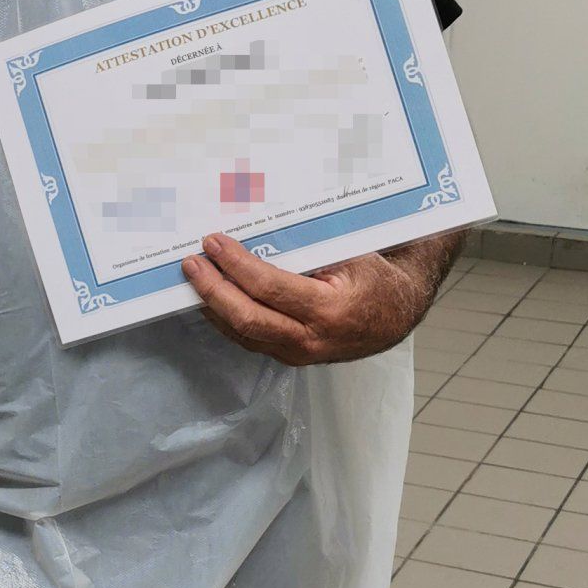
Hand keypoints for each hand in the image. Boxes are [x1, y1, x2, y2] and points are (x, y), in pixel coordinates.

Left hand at [180, 230, 449, 364]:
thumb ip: (306, 250)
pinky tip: (211, 298)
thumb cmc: (373, 279)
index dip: (236, 265)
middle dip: (213, 289)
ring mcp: (298, 354)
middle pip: (247, 318)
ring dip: (213, 304)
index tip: (214, 243)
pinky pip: (249, 339)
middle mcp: (311, 339)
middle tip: (192, 263)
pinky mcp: (290, 358)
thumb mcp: (349, 256)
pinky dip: (226, 318)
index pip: (269, 287)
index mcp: (329, 310)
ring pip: (243, 333)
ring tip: (194, 277)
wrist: (394, 317)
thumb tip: (255, 229)